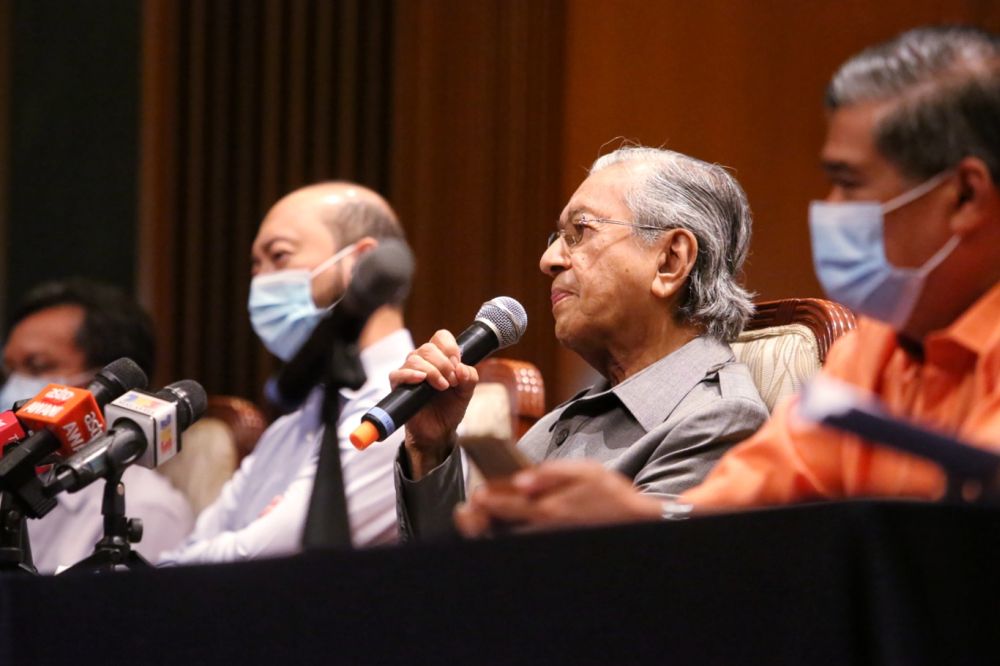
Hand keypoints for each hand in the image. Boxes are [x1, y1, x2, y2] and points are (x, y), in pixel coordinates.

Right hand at [391, 329, 478, 478]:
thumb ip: (470, 378)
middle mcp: (422, 361)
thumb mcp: (467, 392)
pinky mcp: (399, 386)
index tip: (457, 364)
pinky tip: (421, 380)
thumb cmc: (450, 408)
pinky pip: (397, 374)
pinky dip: (410, 374)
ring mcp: (409, 372)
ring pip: (415, 358)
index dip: (450, 347)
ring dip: (432, 371)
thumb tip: (461, 368)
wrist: (438, 432)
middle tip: (452, 382)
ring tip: (442, 387)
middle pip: (429, 348)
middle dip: (444, 364)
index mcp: (439, 358)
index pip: (441, 337)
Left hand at [453, 460, 662, 536]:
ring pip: (510, 540)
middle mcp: (546, 530)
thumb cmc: (611, 495)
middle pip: (502, 529)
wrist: (636, 524)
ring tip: (480, 519)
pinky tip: (505, 528)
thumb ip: (551, 474)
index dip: (488, 501)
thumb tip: (521, 480)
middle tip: (470, 512)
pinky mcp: (555, 546)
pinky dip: (510, 536)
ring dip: (492, 530)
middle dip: (481, 521)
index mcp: (551, 509)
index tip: (478, 495)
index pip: (508, 506)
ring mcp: (549, 542)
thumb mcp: (586, 472)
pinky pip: (525, 543)